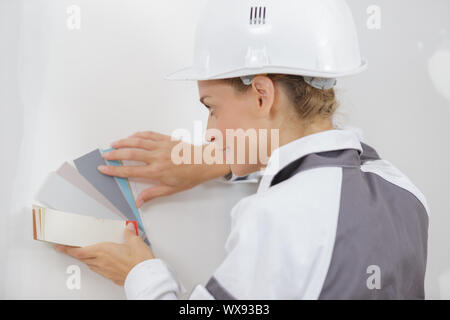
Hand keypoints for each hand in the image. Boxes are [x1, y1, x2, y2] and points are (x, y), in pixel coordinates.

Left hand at [54, 223, 153, 285]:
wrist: (145, 276)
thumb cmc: (139, 261)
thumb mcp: (135, 241)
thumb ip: (129, 233)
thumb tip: (128, 228)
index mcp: (104, 250)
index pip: (80, 250)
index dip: (68, 249)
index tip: (60, 247)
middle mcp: (102, 261)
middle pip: (82, 257)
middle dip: (74, 253)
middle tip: (68, 249)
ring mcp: (106, 270)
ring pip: (90, 264)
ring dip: (86, 259)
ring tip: (86, 255)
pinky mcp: (111, 276)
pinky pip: (99, 270)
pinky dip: (96, 265)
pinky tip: (101, 263)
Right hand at [98, 131, 230, 206]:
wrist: (205, 162)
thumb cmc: (190, 176)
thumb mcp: (171, 189)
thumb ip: (153, 193)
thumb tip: (138, 201)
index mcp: (156, 171)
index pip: (130, 171)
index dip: (114, 170)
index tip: (103, 168)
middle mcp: (156, 157)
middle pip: (130, 154)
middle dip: (114, 154)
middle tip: (104, 155)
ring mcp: (161, 146)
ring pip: (137, 142)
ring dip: (123, 142)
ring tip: (112, 144)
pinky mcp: (166, 139)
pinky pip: (149, 135)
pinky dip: (138, 135)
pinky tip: (131, 137)